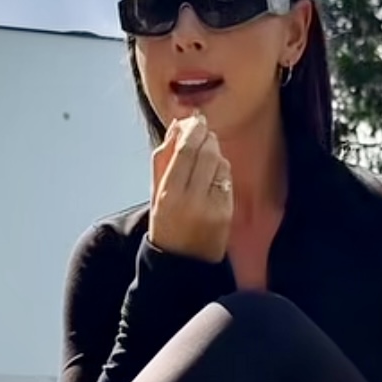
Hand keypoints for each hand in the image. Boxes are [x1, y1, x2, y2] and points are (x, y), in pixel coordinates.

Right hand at [148, 113, 232, 262]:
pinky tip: (212, 175)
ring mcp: (212, 207)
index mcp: (168, 194)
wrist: (182, 262)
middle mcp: (191, 200)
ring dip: (214, 152)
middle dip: (206, 136)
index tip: (195, 119)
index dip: (193, 130)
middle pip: (206, 153)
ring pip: (220, 163)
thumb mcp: (154, 191)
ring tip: (205, 156)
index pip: (185, 151)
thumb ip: (163, 158)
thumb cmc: (165, 222)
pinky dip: (221, 170)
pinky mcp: (226, 213)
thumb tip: (177, 125)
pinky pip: (227, 179)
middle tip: (203, 130)